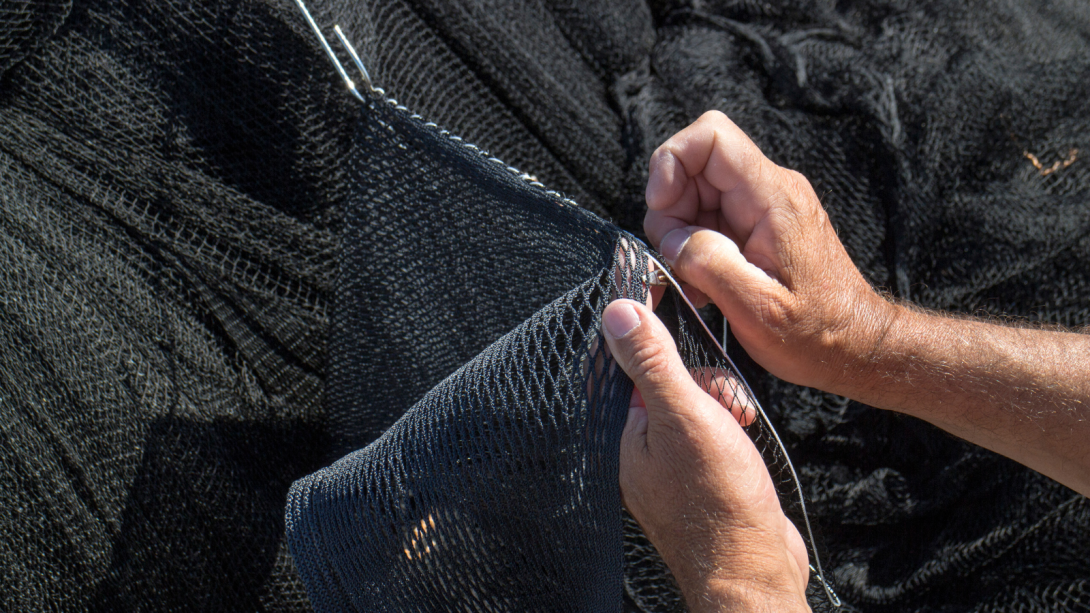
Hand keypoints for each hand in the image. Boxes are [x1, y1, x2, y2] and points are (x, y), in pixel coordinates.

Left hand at [602, 299, 809, 611]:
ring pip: (691, 399)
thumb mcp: (684, 417)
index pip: (621, 361)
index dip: (645, 328)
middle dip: (700, 376)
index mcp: (621, 431)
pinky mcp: (698, 470)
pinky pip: (707, 425)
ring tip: (738, 420)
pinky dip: (728, 421)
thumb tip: (618, 312)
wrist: (753, 570)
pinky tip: (743, 432)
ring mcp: (668, 460)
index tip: (665, 297)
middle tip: (722, 398)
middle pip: (663, 378)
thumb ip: (651, 363)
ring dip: (720, 398)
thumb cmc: (717, 504)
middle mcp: (638, 445)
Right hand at [643, 111, 893, 394]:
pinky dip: (695, 246)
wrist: (856, 346)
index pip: (710, 136)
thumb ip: (709, 264)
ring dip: (680, 234)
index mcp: (773, 198)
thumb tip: (672, 242)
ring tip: (695, 281)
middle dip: (670, 211)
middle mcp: (770, 190)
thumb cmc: (817, 333)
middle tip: (677, 261)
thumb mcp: (758, 309)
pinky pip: (710, 217)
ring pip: (696, 193)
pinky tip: (706, 283)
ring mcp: (764, 207)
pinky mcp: (758, 226)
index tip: (662, 212)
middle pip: (694, 166)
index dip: (671, 163)